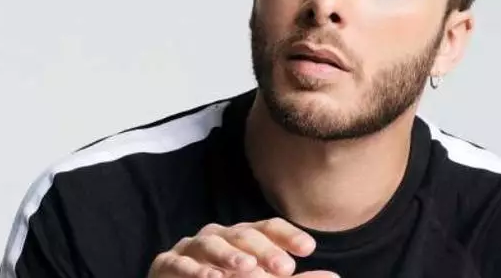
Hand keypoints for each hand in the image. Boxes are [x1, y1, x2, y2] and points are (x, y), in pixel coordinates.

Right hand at [147, 217, 337, 277]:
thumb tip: (334, 277)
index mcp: (242, 236)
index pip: (267, 228)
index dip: (287, 235)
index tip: (309, 248)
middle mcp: (218, 235)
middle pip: (243, 234)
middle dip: (264, 250)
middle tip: (285, 269)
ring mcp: (190, 247)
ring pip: (211, 243)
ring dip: (229, 256)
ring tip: (247, 269)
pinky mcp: (165, 264)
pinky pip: (180, 263)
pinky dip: (195, 270)